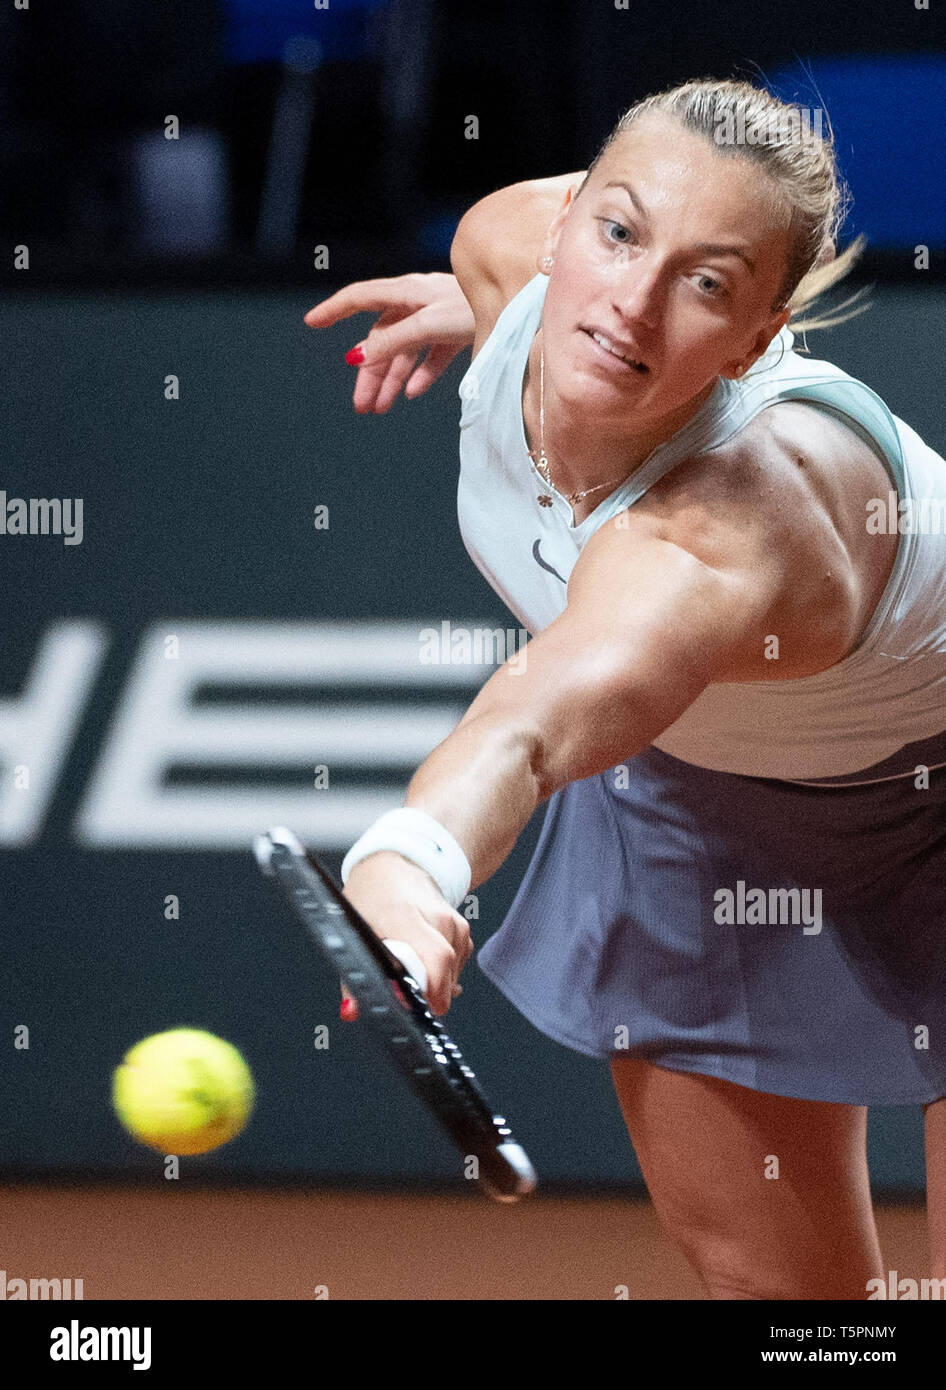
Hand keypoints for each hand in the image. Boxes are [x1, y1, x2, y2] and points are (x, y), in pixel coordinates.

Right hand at [304, 272, 474, 413]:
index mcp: (406, 292)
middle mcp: (418, 302)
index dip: (334, 309)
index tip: (311, 323)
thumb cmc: (475, 305)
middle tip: (361, 406)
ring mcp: (437, 317)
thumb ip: (392, 341)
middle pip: (381, 338)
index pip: (360, 298)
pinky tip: (412, 393)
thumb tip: (356, 357)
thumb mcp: (427, 325)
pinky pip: (430, 355)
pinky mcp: (457, 331)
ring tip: (381, 409)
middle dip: (368, 372)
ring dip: (391, 380)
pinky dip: (420, 374)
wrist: (521, 306)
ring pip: (404, 351)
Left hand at [339, 851, 473, 1018]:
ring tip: (410, 974)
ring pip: (452, 971)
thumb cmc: (370, 897)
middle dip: (429, 994)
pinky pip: (457, 964)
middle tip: (408, 1002)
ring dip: (434, 983)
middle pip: (445, 969)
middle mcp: (435, 916)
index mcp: (404, 915)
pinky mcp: (462, 928)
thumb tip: (351, 1010)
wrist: (395, 865)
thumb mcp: (350, 931)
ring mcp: (452, 921)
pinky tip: (423, 964)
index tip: (412, 1007)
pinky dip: (442, 973)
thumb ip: (351, 977)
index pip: (433, 959)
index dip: (427, 991)